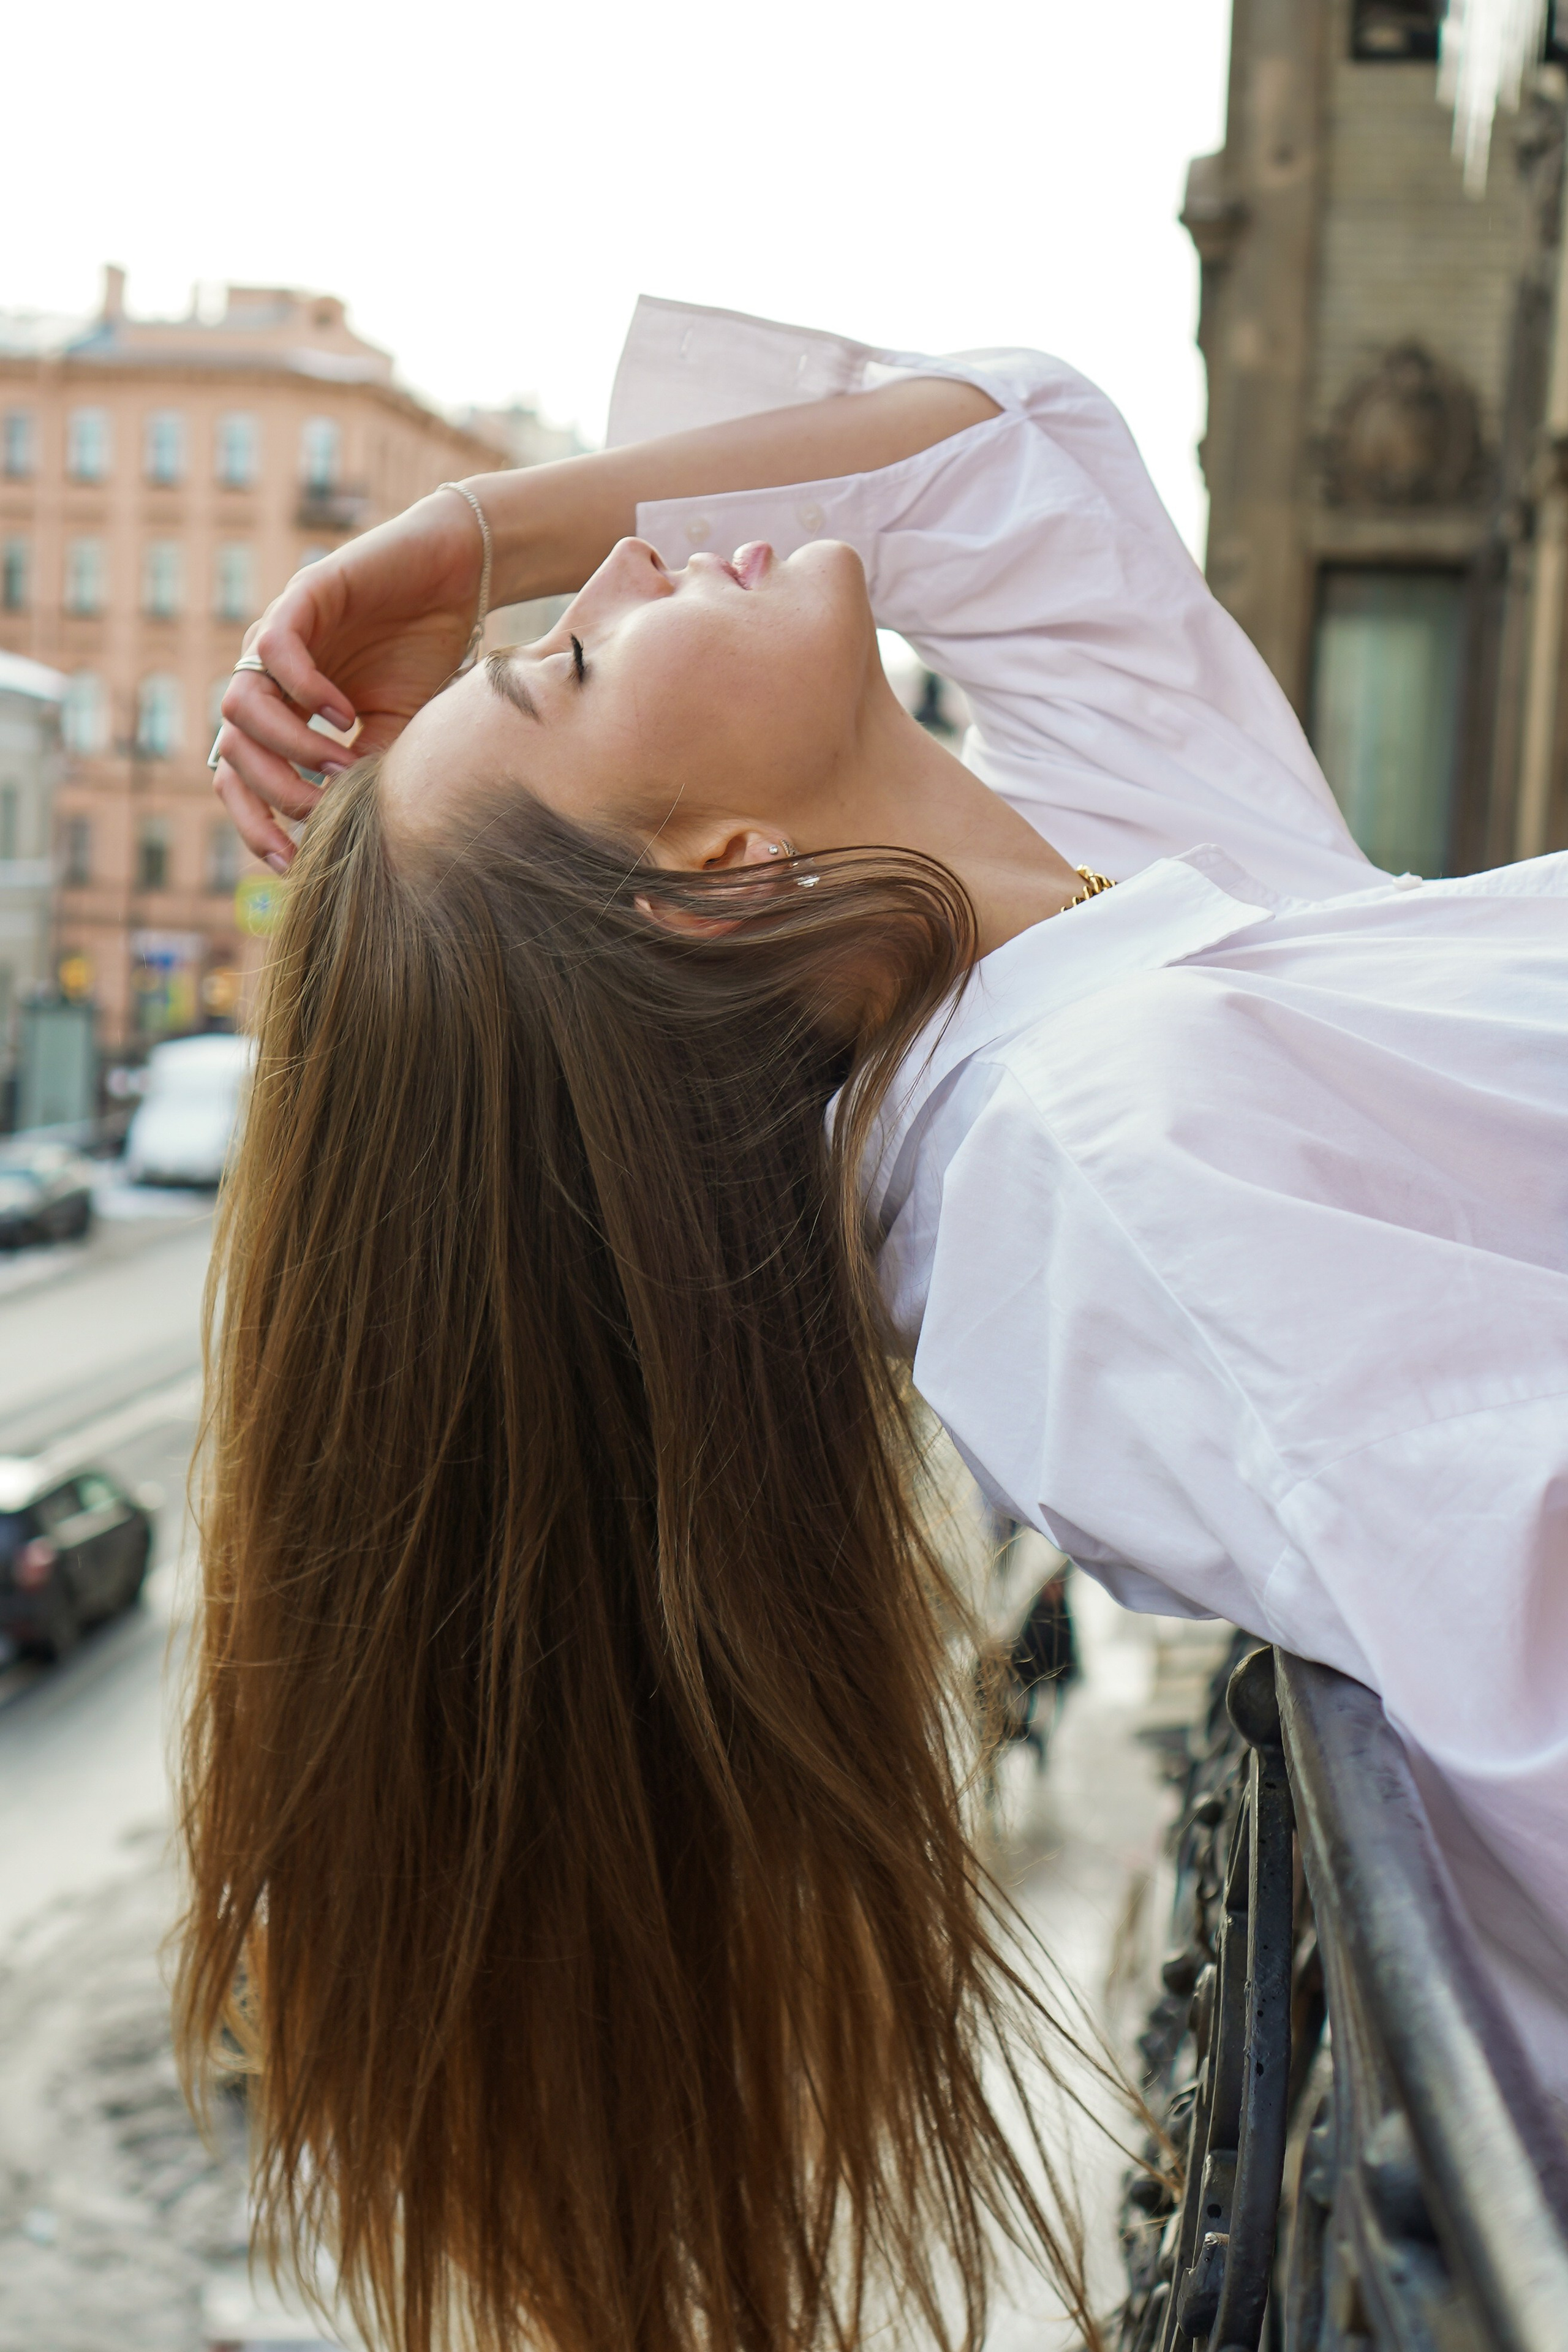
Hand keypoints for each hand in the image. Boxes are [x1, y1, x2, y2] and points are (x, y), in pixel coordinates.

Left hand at [211, 488, 486, 867]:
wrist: (456, 576)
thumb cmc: (425, 654)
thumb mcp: (397, 732)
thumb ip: (363, 776)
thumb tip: (341, 836)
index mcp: (285, 713)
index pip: (241, 777)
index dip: (254, 823)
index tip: (288, 861)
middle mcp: (270, 678)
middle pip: (230, 748)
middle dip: (273, 791)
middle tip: (323, 810)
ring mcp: (280, 636)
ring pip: (240, 705)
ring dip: (288, 747)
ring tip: (339, 764)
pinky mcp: (302, 596)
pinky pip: (275, 650)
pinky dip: (305, 690)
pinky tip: (346, 712)